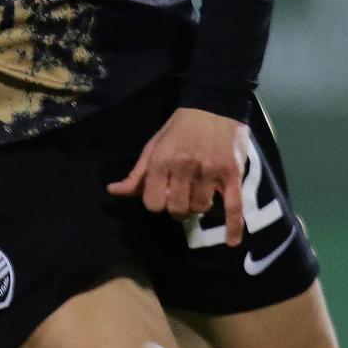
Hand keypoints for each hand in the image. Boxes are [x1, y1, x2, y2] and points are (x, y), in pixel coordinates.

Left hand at [107, 106, 250, 246]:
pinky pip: (233, 206)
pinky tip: (232, 242)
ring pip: (201, 208)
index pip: (154, 203)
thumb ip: (137, 174)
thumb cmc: (179, 128)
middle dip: (177, 208)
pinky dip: (233, 227)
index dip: (157, 203)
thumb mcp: (153, 147)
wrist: (213, 106)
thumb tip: (113, 191)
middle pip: (177, 209)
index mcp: (162, 161)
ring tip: (198, 194)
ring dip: (198, 207)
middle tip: (181, 197)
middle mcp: (185, 168)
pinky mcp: (232, 175)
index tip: (163, 195)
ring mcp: (210, 172)